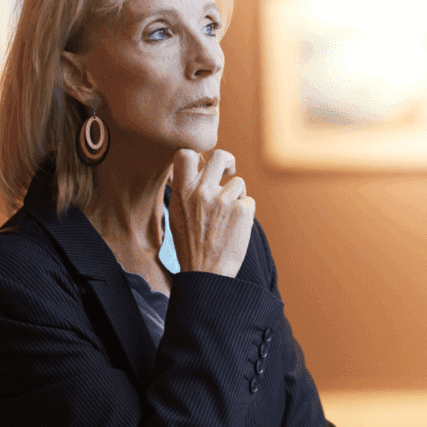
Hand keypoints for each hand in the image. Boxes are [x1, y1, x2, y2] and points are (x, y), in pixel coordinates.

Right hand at [169, 148, 255, 277]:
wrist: (206, 273)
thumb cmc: (191, 246)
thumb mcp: (177, 216)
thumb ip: (187, 192)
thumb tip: (198, 171)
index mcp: (182, 192)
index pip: (185, 154)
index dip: (199, 153)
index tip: (206, 164)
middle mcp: (202, 192)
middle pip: (220, 155)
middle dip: (228, 160)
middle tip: (230, 171)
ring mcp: (223, 200)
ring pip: (238, 183)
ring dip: (237, 197)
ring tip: (227, 220)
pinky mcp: (242, 210)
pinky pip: (249, 201)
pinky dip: (245, 213)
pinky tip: (235, 229)